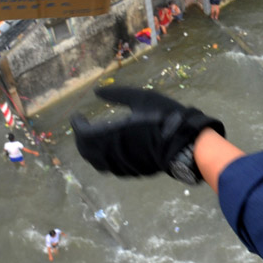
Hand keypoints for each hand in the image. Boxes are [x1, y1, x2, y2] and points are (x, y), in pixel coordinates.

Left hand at [71, 86, 224, 179]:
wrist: (185, 143)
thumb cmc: (163, 116)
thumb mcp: (141, 98)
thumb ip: (117, 94)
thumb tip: (96, 91)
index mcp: (111, 134)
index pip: (82, 133)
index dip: (77, 124)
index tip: (77, 116)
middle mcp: (112, 153)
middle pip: (85, 150)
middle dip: (80, 138)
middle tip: (83, 126)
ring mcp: (122, 165)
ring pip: (96, 162)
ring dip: (90, 150)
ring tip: (93, 138)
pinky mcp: (132, 171)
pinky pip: (109, 167)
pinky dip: (102, 158)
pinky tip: (109, 150)